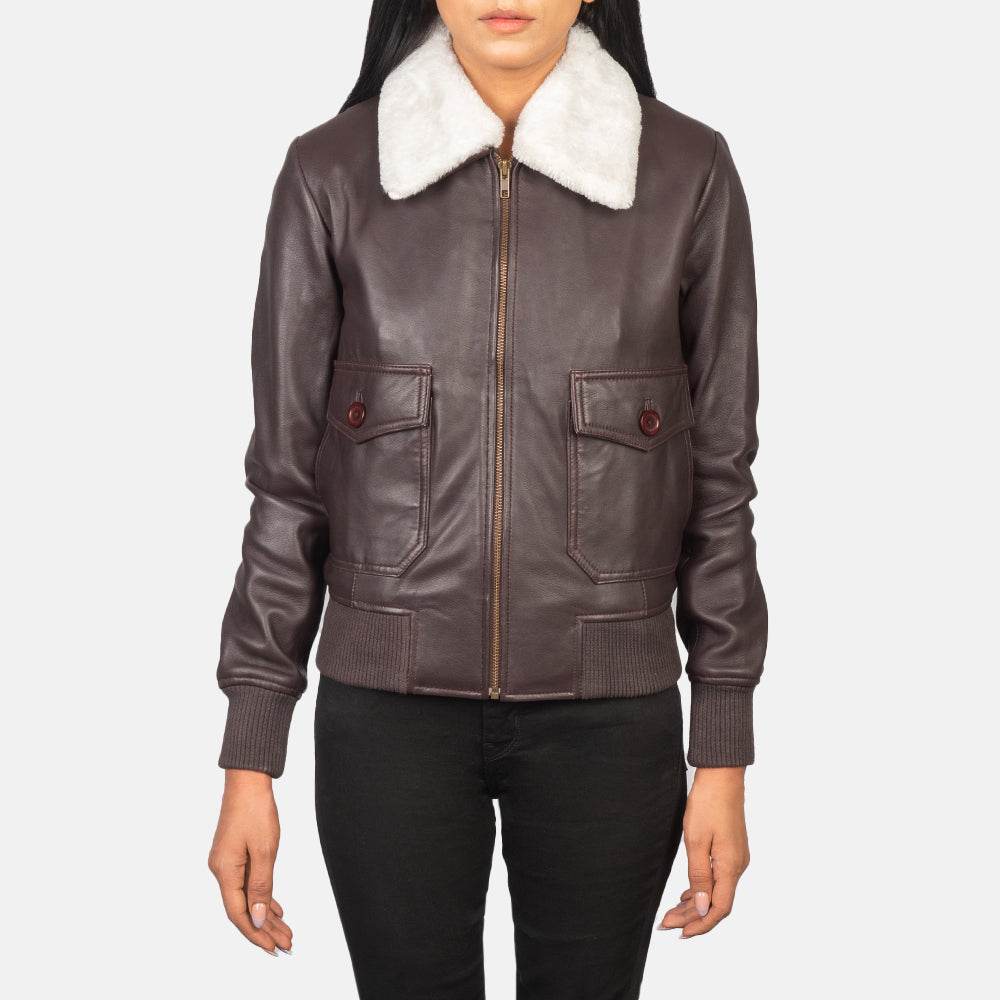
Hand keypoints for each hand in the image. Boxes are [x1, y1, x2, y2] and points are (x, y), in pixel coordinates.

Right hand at [208, 769, 292, 954]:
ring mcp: (227, 863)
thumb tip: (258, 918)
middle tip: (288, 944)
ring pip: (247, 897)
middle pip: (244, 908)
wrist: (248, 780)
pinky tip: (276, 908)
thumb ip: (261, 886)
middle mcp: (221, 870)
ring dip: (266, 915)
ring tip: (286, 932)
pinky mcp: (234, 855)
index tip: (274, 948)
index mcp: (225, 871)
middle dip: (266, 929)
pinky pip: (248, 883)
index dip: (256, 933)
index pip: (239, 913)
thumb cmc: (256, 810)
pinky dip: (263, 897)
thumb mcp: (264, 850)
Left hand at [659, 766, 749, 938]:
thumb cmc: (707, 803)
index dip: (700, 924)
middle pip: (717, 903)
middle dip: (692, 917)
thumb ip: (699, 876)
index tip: (680, 932)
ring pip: (717, 891)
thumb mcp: (696, 840)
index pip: (719, 909)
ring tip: (672, 913)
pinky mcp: (731, 850)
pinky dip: (701, 889)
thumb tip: (701, 908)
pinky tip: (687, 894)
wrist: (722, 776)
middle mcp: (737, 866)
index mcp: (731, 866)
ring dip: (695, 904)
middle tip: (666, 924)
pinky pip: (718, 879)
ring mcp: (736, 858)